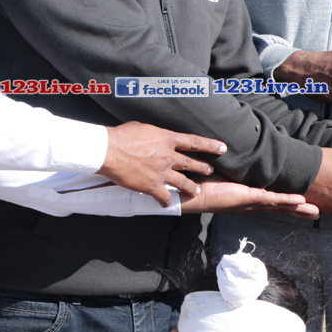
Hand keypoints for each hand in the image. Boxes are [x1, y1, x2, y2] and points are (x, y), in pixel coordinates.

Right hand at [98, 122, 226, 205]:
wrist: (108, 150)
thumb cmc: (122, 136)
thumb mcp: (144, 128)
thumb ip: (155, 134)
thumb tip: (157, 135)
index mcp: (167, 139)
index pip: (194, 142)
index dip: (210, 145)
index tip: (222, 148)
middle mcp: (168, 156)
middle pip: (191, 163)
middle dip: (203, 167)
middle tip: (211, 170)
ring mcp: (161, 172)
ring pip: (183, 182)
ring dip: (192, 187)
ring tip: (198, 190)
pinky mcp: (151, 186)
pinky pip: (164, 197)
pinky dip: (167, 201)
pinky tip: (167, 203)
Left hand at [178, 178, 319, 218]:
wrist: (191, 193)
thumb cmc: (204, 183)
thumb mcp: (224, 173)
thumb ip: (233, 167)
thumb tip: (237, 155)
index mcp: (247, 199)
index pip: (271, 201)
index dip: (287, 203)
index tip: (302, 204)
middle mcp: (251, 204)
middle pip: (280, 208)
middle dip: (298, 210)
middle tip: (316, 213)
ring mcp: (251, 202)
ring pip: (280, 205)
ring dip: (297, 207)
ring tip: (314, 211)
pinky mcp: (247, 198)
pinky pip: (271, 199)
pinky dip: (287, 200)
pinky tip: (300, 200)